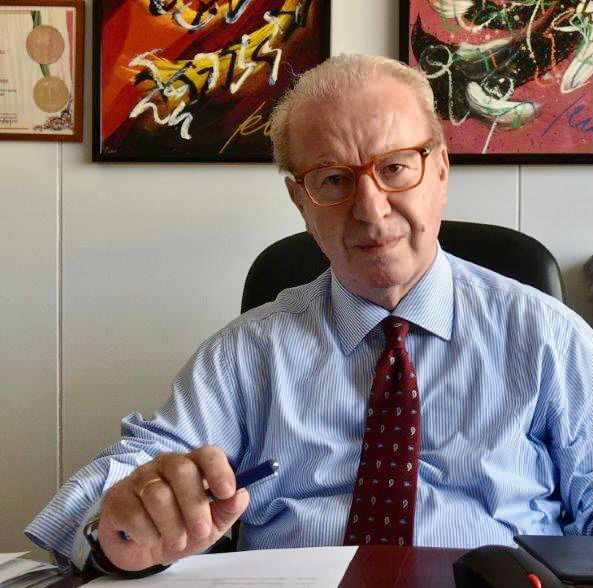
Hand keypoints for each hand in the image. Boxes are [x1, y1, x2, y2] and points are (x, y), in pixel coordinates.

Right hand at [97, 446, 248, 570]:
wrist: (141, 550)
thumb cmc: (180, 528)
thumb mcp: (210, 524)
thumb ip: (228, 509)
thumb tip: (240, 495)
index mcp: (193, 465)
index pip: (208, 454)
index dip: (219, 470)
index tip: (227, 492)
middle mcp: (166, 464)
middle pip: (181, 470)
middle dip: (194, 505)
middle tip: (201, 531)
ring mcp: (140, 478)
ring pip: (158, 494)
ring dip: (172, 525)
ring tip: (177, 541)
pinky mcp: (117, 497)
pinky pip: (134, 514)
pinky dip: (148, 534)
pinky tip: (151, 538)